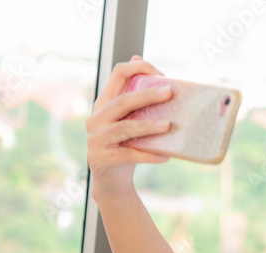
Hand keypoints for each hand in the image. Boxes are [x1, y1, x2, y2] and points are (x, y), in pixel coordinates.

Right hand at [86, 55, 171, 197]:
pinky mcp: (103, 159)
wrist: (111, 181)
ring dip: (148, 126)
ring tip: (168, 126)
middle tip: (170, 92)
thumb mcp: (126, 121)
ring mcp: (97, 139)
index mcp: (104, 103)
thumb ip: (132, 97)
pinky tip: (165, 157)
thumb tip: (139, 58)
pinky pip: (129, 155)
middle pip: (122, 101)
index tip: (161, 75)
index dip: (138, 68)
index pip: (117, 73)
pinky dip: (149, 156)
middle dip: (147, 95)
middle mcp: (96, 118)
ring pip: (125, 128)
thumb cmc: (123, 146)